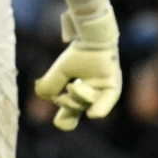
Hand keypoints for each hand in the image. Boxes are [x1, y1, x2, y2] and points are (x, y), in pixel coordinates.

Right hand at [34, 8, 121, 130]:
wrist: (92, 38)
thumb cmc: (79, 53)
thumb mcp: (62, 70)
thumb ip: (51, 84)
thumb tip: (44, 96)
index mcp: (78, 94)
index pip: (70, 115)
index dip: (64, 119)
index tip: (58, 120)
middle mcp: (91, 96)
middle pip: (78, 110)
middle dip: (69, 105)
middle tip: (64, 92)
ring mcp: (103, 92)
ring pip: (89, 105)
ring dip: (79, 98)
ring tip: (72, 86)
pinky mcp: (113, 86)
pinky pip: (108, 101)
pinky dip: (99, 109)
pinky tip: (92, 114)